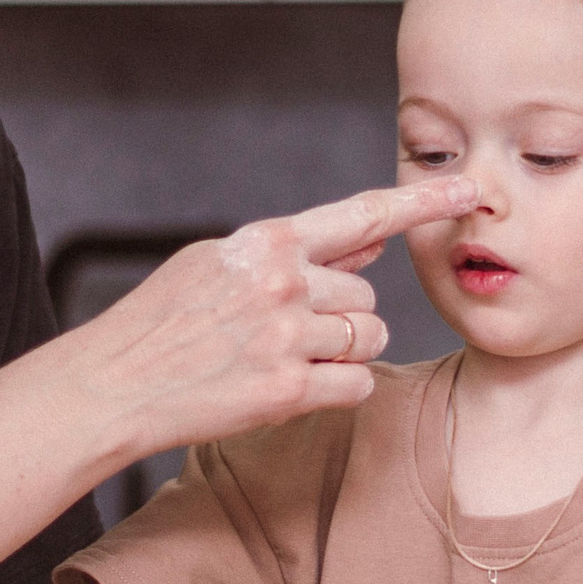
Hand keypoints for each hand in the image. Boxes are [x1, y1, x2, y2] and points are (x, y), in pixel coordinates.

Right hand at [59, 177, 477, 457]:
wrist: (111, 383)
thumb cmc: (160, 321)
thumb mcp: (218, 264)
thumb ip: (297, 252)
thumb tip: (371, 244)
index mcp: (266, 241)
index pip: (362, 213)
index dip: (422, 202)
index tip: (470, 192)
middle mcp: (282, 283)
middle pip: (366, 299)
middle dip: (341, 318)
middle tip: (283, 332)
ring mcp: (285, 337)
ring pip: (367, 340)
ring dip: (341, 353)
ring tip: (282, 357)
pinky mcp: (285, 391)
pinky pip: (355, 385)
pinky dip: (336, 389)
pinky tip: (290, 387)